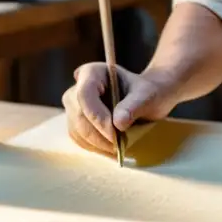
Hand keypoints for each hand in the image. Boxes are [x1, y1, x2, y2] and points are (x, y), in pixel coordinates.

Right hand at [61, 64, 176, 154]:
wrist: (146, 100)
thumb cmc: (147, 93)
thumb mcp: (147, 96)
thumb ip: (133, 105)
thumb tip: (118, 123)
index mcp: (92, 72)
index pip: (85, 95)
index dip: (97, 116)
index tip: (114, 134)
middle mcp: (78, 87)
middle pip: (79, 115)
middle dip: (98, 134)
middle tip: (119, 146)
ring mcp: (74, 106)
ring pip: (77, 130)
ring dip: (97, 144)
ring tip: (118, 147)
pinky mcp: (76, 123)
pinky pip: (80, 139)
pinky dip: (95, 147)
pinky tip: (111, 148)